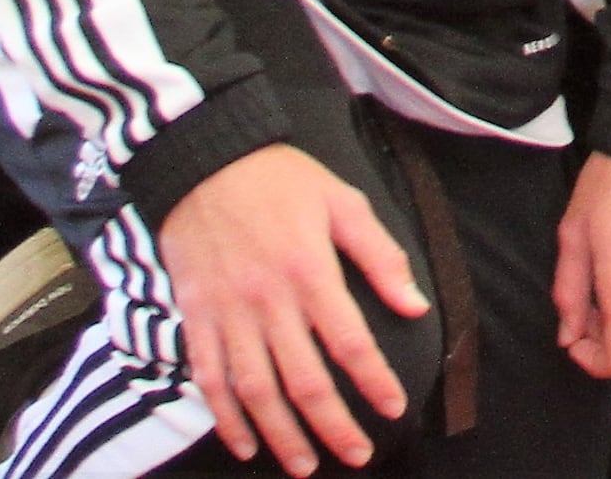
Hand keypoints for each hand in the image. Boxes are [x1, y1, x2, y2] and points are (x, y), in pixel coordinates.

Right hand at [157, 144, 423, 473]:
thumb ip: (381, 257)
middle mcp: (268, 301)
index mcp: (310, 272)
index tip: (393, 409)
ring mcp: (227, 313)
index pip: (349, 342)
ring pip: (255, 390)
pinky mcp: (195, 317)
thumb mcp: (344, 203)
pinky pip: (209, 378)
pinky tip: (245, 443)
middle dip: (332, 425)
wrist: (205, 162)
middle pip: (303, 379)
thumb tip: (414, 306)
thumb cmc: (281, 181)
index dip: (373, 381)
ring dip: (281, 434)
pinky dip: (225, 416)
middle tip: (356, 455)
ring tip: (304, 466)